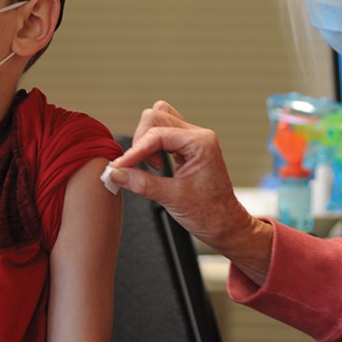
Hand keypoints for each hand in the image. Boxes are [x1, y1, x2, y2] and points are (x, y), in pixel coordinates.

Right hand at [110, 101, 272, 280]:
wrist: (225, 224)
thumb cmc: (209, 214)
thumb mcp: (172, 199)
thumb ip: (142, 183)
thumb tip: (116, 173)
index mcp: (200, 143)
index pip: (157, 134)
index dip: (135, 150)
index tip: (118, 166)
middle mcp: (198, 135)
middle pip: (156, 117)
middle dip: (141, 141)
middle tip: (137, 167)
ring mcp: (194, 139)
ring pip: (160, 120)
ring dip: (146, 139)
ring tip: (149, 165)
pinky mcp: (188, 147)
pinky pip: (164, 132)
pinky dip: (152, 144)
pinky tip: (153, 163)